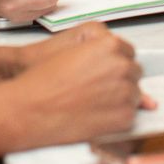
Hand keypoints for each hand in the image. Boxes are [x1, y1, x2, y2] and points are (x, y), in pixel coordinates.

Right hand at [9, 25, 151, 146]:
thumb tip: (123, 57)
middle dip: (118, 80)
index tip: (101, 72)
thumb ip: (104, 54)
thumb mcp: (73, 52)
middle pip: (133, 72)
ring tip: (91, 102)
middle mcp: (122, 66)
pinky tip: (93, 115)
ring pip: (134, 94)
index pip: (128, 52)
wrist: (29, 108)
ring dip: (119, 98)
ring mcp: (126, 92)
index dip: (112, 63)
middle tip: (93, 88)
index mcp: (110, 45)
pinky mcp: (124, 117)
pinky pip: (130, 116)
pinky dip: (115, 117)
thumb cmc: (44, 80)